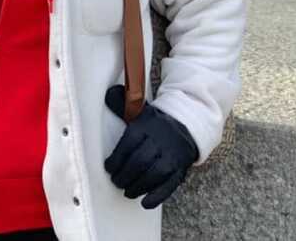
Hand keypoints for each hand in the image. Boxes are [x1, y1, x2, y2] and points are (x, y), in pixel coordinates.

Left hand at [103, 85, 198, 209]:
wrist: (186, 126)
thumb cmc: (154, 121)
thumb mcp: (139, 109)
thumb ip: (122, 103)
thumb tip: (108, 93)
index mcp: (146, 126)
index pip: (128, 144)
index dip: (116, 159)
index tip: (108, 167)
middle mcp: (160, 141)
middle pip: (140, 161)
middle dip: (125, 174)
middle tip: (115, 182)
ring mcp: (171, 156)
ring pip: (154, 174)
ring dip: (138, 186)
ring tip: (126, 191)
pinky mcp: (180, 169)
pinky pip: (169, 185)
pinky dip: (157, 196)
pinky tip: (145, 203)